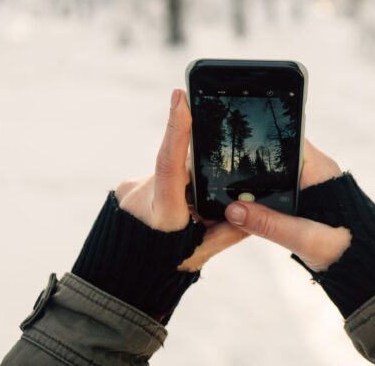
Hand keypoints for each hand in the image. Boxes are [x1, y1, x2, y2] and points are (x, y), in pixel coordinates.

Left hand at [114, 88, 247, 270]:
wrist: (119, 278)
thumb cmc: (162, 268)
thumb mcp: (200, 254)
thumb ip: (230, 230)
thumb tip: (255, 208)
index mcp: (161, 214)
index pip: (169, 163)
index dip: (176, 128)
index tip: (179, 96)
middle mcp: (140, 196)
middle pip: (179, 168)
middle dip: (198, 178)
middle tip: (201, 208)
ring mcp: (129, 190)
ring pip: (169, 173)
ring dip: (184, 187)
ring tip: (183, 218)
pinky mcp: (125, 188)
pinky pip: (157, 178)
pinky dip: (171, 190)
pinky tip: (171, 213)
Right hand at [225, 140, 351, 271]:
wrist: (369, 268)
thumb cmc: (348, 251)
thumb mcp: (305, 238)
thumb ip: (269, 224)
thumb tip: (233, 210)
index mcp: (319, 170)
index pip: (286, 139)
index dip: (260, 140)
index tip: (233, 149)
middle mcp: (314, 171)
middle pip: (275, 156)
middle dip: (251, 166)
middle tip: (222, 176)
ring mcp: (309, 185)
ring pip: (274, 175)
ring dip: (255, 185)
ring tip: (228, 191)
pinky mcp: (305, 200)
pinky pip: (278, 191)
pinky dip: (263, 198)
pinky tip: (246, 208)